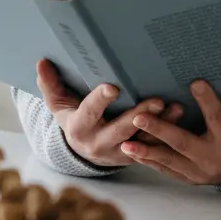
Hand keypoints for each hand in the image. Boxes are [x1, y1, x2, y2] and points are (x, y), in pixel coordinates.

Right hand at [36, 59, 182, 166]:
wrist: (83, 151)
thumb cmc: (73, 118)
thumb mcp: (58, 104)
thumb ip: (49, 84)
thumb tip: (41, 62)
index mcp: (79, 128)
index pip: (90, 112)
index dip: (100, 100)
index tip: (113, 86)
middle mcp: (99, 143)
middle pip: (121, 130)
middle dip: (139, 115)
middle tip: (157, 100)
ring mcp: (119, 152)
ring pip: (142, 141)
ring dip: (161, 126)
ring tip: (176, 108)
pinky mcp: (135, 157)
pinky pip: (153, 148)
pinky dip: (167, 134)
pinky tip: (179, 116)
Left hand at [120, 80, 220, 185]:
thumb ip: (220, 105)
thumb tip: (200, 80)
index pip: (217, 118)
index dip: (207, 101)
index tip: (195, 83)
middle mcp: (213, 157)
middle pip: (183, 142)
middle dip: (160, 130)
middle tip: (139, 118)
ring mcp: (199, 172)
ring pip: (169, 160)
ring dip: (146, 151)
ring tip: (126, 144)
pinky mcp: (188, 179)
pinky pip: (166, 170)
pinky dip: (148, 161)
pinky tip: (132, 153)